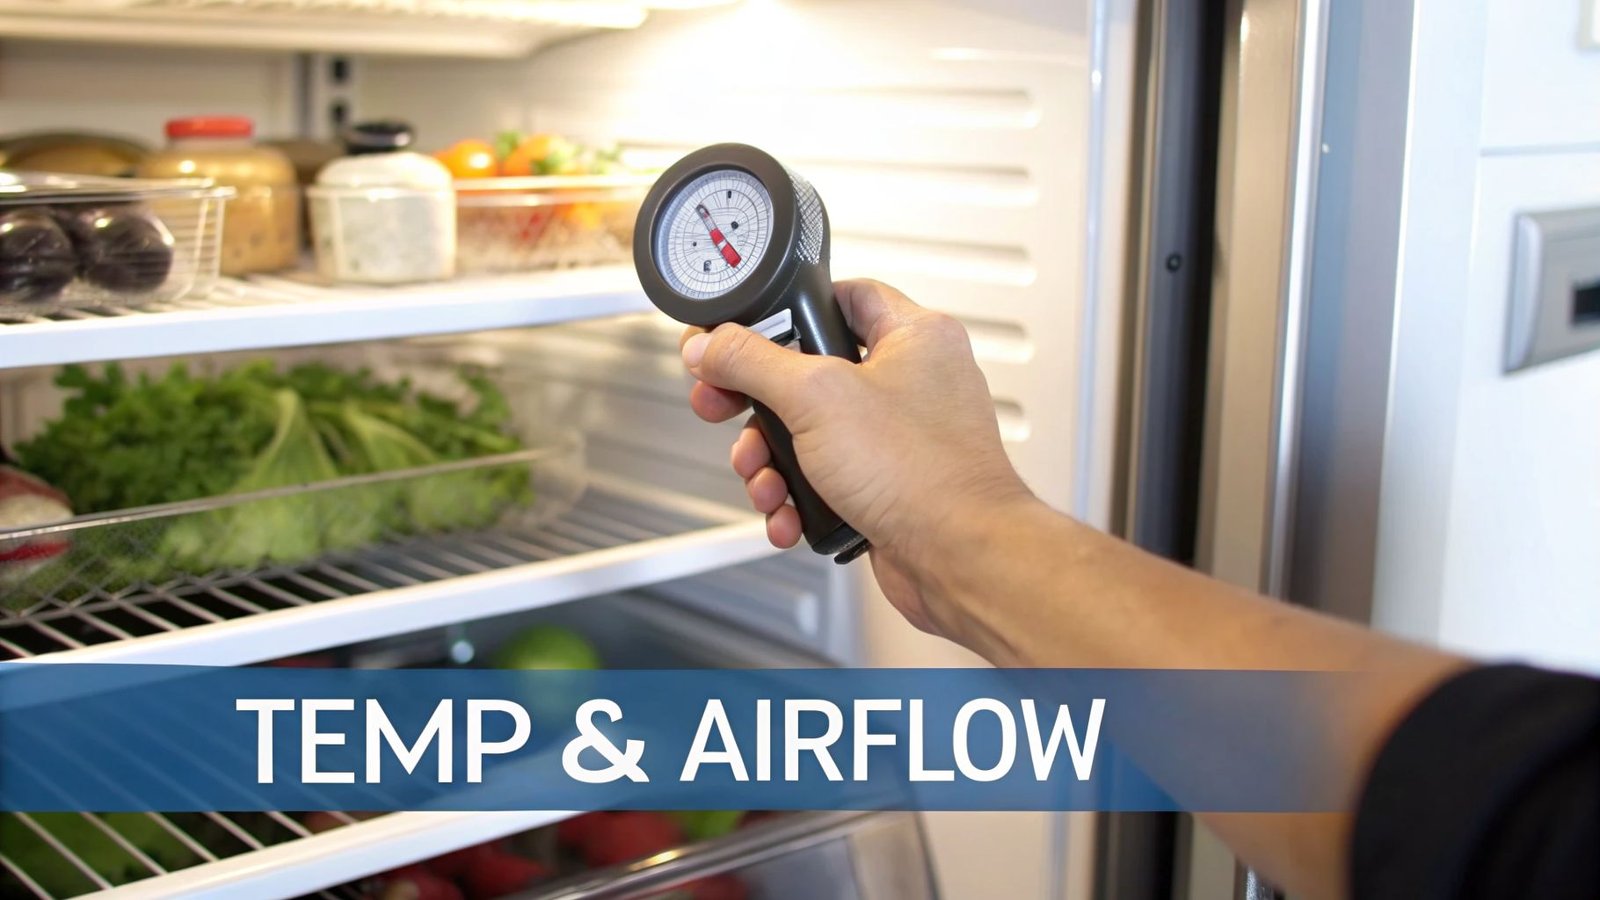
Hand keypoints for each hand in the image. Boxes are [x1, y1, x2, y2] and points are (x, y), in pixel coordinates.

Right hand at [679, 279, 1033, 639]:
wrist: (958, 558)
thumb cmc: (923, 474)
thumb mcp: (816, 398)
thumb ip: (752, 362)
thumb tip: (712, 345)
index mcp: (915, 336)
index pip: (841, 294)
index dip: (786, 308)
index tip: (741, 330)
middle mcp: (913, 381)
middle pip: (809, 371)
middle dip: (759, 402)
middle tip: (725, 406)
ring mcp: (901, 436)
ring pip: (810, 431)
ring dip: (771, 459)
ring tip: (763, 477)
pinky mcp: (889, 484)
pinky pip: (825, 478)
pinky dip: (798, 497)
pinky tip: (788, 512)